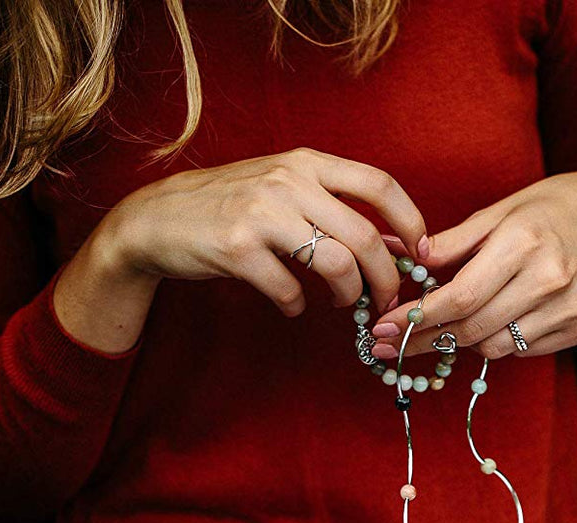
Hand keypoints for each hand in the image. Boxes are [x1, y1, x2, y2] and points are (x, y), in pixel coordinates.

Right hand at [56, 149, 427, 352]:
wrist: (156, 219)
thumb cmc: (231, 206)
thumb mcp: (283, 188)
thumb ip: (332, 208)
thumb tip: (393, 245)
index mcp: (306, 163)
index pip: (379, 183)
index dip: (410, 221)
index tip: (421, 254)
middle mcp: (288, 181)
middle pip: (365, 236)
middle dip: (386, 278)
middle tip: (387, 299)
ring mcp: (261, 213)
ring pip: (336, 264)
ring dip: (348, 294)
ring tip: (341, 303)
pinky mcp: (237, 248)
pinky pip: (289, 290)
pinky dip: (297, 305)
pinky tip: (292, 303)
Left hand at [365, 170, 576, 360]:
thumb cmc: (555, 208)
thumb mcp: (503, 210)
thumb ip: (456, 241)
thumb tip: (409, 259)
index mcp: (524, 243)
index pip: (462, 296)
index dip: (418, 318)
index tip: (384, 329)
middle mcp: (550, 280)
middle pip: (474, 329)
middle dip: (427, 339)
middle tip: (396, 342)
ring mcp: (570, 309)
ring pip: (497, 347)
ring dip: (463, 342)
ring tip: (446, 327)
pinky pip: (524, 350)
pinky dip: (500, 342)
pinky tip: (493, 322)